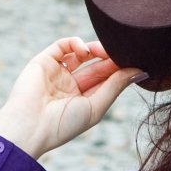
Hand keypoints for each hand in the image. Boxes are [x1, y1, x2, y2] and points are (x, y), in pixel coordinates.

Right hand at [0, 37, 144, 158]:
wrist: (29, 127)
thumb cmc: (63, 124)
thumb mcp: (96, 106)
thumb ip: (116, 86)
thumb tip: (141, 71)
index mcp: (84, 100)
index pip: (107, 80)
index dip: (120, 70)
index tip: (137, 61)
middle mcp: (71, 85)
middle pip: (97, 66)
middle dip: (111, 58)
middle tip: (124, 52)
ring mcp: (57, 72)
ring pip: (81, 53)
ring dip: (96, 49)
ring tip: (107, 51)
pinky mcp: (44, 61)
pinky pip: (62, 46)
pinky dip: (76, 43)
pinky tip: (86, 50)